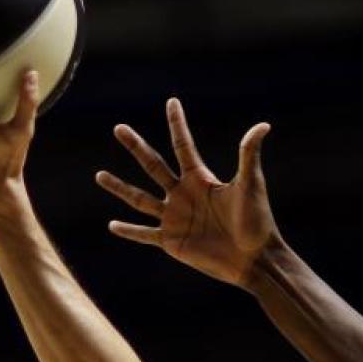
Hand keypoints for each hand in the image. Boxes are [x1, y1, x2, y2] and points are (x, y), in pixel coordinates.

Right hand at [96, 99, 277, 289]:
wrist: (254, 259)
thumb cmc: (257, 221)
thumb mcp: (251, 184)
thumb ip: (249, 154)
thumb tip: (263, 125)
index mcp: (201, 179)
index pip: (183, 146)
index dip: (177, 124)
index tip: (172, 102)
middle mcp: (184, 194)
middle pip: (153, 165)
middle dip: (136, 146)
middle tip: (119, 128)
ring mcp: (175, 217)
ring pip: (140, 199)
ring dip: (119, 188)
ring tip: (99, 175)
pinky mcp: (172, 241)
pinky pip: (145, 234)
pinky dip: (129, 231)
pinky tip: (112, 224)